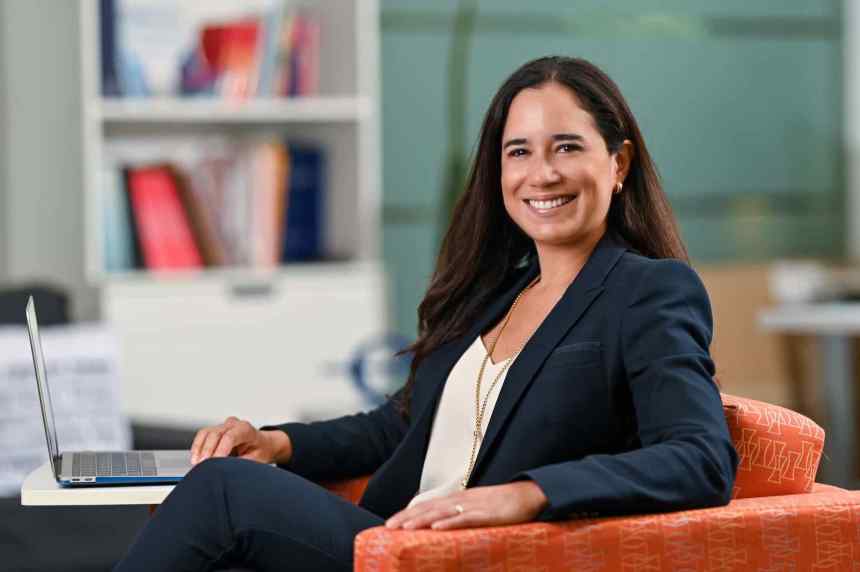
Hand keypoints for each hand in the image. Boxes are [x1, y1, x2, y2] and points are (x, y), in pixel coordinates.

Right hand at [190, 416, 288, 464]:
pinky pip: (202, 435)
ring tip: (196, 463)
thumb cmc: (260, 451)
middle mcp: (233, 424)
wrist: (262, 444)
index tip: (214, 463)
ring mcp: (223, 426)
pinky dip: (198, 446)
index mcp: (246, 429)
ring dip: (199, 448)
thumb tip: (226, 470)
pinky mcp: (215, 430)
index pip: (230, 437)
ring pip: (206, 432)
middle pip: (215, 433)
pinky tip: (196, 458)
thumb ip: (240, 463)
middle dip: (207, 451)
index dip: (220, 450)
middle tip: (202, 466)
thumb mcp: (255, 459)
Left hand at [385, 481, 548, 530]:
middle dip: (407, 517)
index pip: (428, 505)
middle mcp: (462, 500)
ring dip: (422, 520)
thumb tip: (443, 526)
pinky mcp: (487, 514)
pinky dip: (449, 523)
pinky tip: (436, 528)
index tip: (390, 523)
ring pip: (443, 513)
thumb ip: (461, 515)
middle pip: (429, 507)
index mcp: (458, 499)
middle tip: (388, 527)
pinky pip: (465, 519)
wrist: (530, 494)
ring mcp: (474, 506)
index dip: (408, 513)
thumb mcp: (478, 508)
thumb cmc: (504, 504)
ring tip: (404, 528)